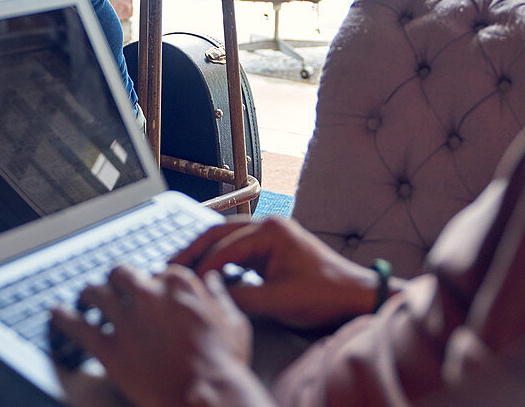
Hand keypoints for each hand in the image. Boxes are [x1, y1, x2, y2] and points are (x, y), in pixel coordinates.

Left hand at [50, 264, 269, 406]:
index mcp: (178, 284)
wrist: (206, 397)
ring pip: (96, 293)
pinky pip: (79, 328)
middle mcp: (148, 295)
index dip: (153, 284)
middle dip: (117, 280)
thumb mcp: (233, 321)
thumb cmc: (224, 364)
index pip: (157, 271)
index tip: (152, 294)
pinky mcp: (110, 350)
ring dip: (90, 294)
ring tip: (85, 297)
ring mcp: (127, 321)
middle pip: (122, 274)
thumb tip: (212, 280)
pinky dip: (64, 319)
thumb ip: (219, 295)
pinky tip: (56, 314)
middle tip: (114, 289)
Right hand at [173, 217, 379, 329]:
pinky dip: (221, 259)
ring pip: (227, 239)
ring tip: (181, 265)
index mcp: (270, 230)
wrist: (355, 295)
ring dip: (205, 252)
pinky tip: (207, 270)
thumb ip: (242, 298)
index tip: (185, 284)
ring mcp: (271, 235)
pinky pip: (239, 249)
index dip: (203, 267)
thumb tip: (210, 297)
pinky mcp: (273, 248)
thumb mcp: (280, 300)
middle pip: (220, 232)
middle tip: (169, 263)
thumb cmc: (325, 294)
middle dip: (194, 249)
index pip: (225, 247)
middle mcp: (268, 226)